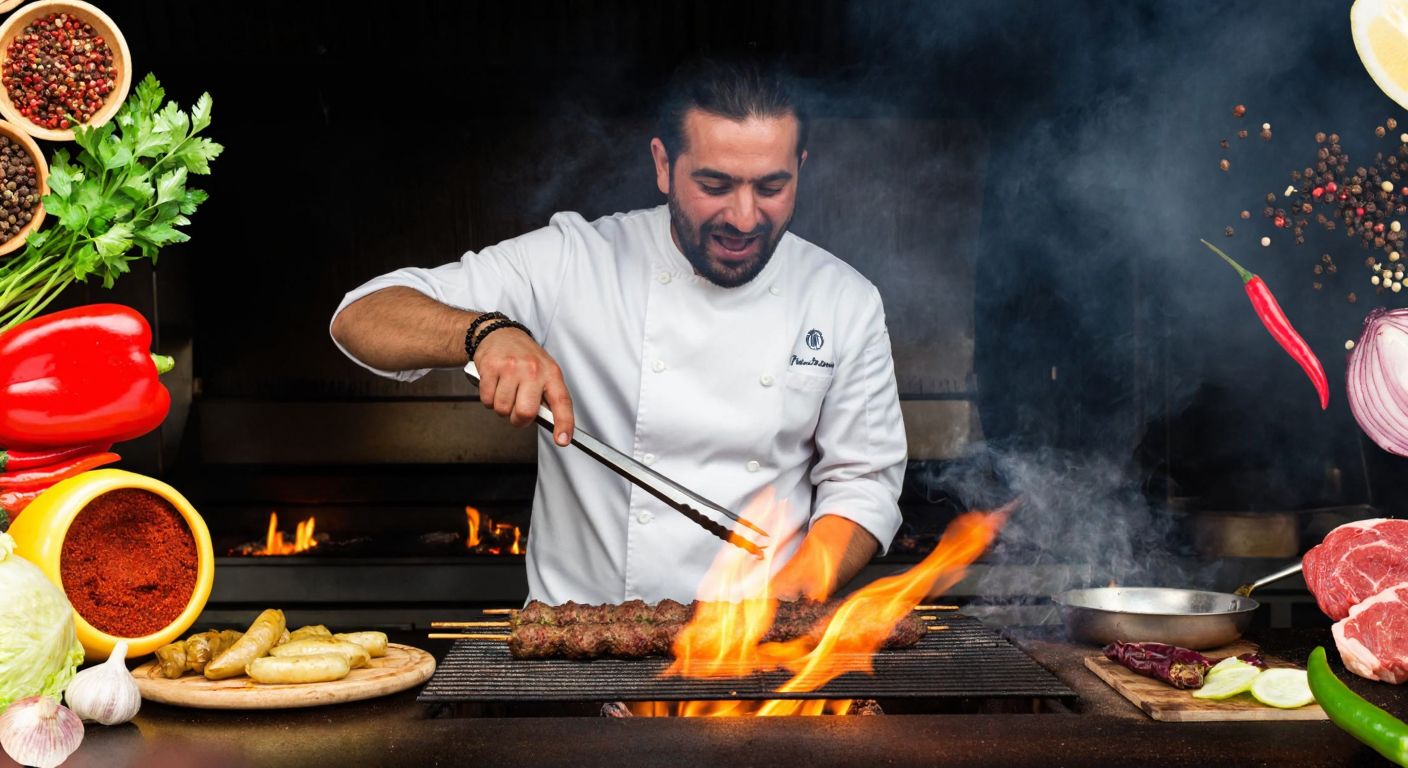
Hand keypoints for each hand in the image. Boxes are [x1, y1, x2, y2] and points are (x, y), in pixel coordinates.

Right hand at [472, 327, 574, 445]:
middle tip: (517, 409)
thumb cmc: (524, 356)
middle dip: (518, 419)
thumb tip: (551, 422)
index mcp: (551, 373)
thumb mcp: (545, 370)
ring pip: (502, 409)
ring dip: (501, 407)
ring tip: (506, 391)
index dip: (564, 424)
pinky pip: (487, 399)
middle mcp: (533, 370)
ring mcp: (511, 368)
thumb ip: (548, 395)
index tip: (563, 440)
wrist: (500, 334)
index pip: (562, 402)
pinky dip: (488, 398)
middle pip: (525, 413)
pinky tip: (494, 385)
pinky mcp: (490, 368)